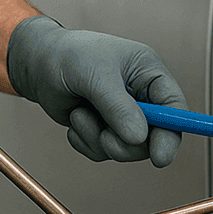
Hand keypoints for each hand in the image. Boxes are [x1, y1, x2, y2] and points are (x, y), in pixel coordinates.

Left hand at [5, 15, 186, 166]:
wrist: (38, 64)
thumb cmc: (69, 56)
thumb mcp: (95, 75)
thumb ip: (118, 106)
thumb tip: (138, 137)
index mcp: (149, 73)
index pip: (174, 108)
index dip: (173, 133)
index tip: (160, 157)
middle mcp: (140, 96)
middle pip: (154, 137)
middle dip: (126, 143)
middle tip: (105, 138)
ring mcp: (122, 115)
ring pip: (125, 149)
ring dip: (99, 139)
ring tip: (80, 114)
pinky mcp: (103, 129)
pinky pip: (102, 152)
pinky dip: (85, 141)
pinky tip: (75, 119)